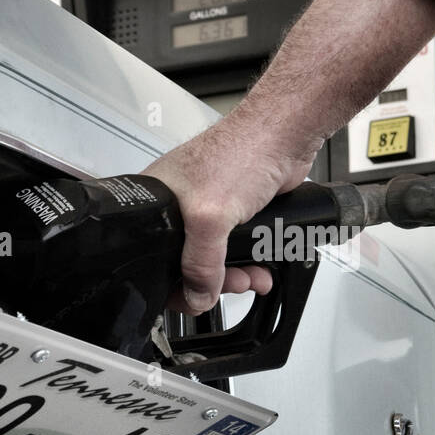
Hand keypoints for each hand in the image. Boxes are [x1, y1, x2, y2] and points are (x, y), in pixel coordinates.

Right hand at [144, 117, 320, 314]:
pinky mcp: (235, 214)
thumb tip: (198, 295)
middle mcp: (179, 207)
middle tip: (228, 285)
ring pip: (215, 261)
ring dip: (236, 276)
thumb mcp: (210, 217)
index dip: (168, 281)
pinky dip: (251, 263)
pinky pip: (237, 250)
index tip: (189, 296)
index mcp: (156, 201)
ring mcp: (208, 211)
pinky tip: (262, 267)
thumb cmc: (242, 153)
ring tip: (252, 277)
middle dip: (210, 282)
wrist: (284, 138)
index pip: (150, 254)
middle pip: (184, 263)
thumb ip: (201, 263)